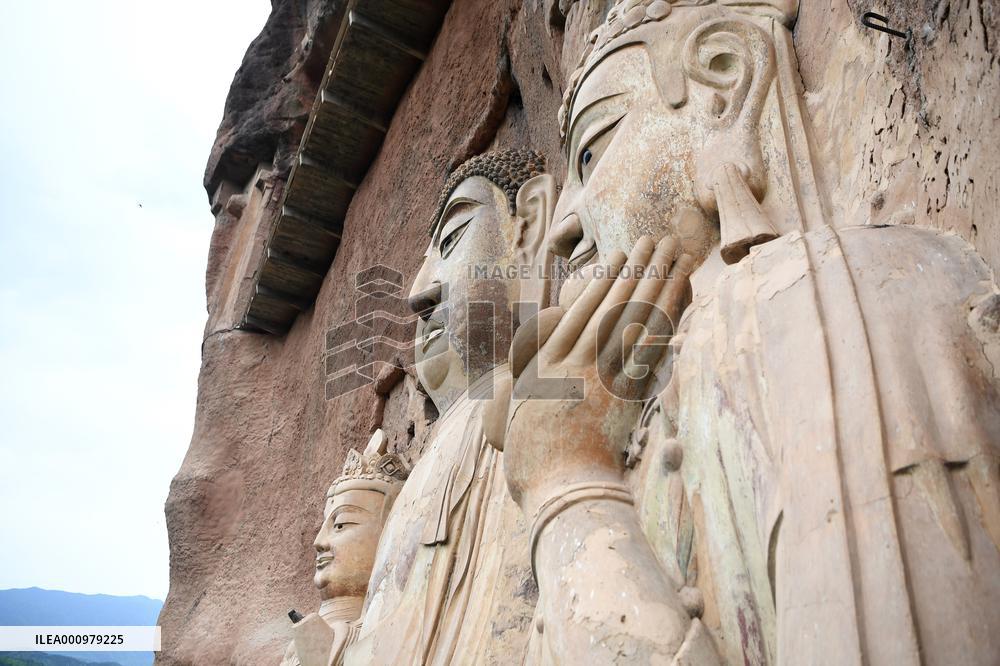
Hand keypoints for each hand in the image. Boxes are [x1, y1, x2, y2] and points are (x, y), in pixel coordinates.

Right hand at [494, 235, 693, 515]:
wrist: (560, 488)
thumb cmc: (533, 463)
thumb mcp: (518, 417)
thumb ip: (526, 390)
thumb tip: (526, 378)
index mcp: (546, 364)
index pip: (578, 311)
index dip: (602, 280)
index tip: (617, 258)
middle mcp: (575, 362)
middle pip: (611, 305)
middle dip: (635, 268)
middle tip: (653, 239)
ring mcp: (603, 375)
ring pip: (635, 317)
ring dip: (657, 281)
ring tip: (673, 253)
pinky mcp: (628, 394)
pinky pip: (652, 347)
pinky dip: (668, 317)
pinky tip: (681, 298)